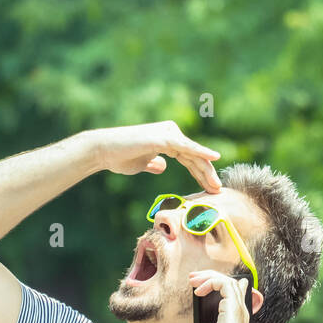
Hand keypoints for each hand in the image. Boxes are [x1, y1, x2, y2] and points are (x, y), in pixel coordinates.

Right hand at [90, 121, 221, 192]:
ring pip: (193, 154)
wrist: (104, 150)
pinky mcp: (165, 137)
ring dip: (206, 170)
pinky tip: (214, 158)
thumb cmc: (119, 157)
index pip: (189, 157)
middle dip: (206, 174)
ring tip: (216, 185)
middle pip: (194, 156)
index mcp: (166, 139)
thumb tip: (163, 166)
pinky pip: (187, 148)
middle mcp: (170, 132)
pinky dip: (201, 153)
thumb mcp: (141, 163)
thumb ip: (154, 163)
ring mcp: (168, 133)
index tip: (209, 188)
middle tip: (217, 189)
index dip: (199, 173)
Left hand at [190, 270, 249, 322]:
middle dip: (210, 276)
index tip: (198, 286)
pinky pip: (224, 283)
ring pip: (228, 280)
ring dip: (208, 277)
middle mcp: (240, 310)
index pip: (235, 291)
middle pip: (230, 282)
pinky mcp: (232, 307)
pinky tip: (199, 292)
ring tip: (193, 281)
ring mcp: (238, 308)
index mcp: (237, 317)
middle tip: (192, 278)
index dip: (218, 283)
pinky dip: (210, 283)